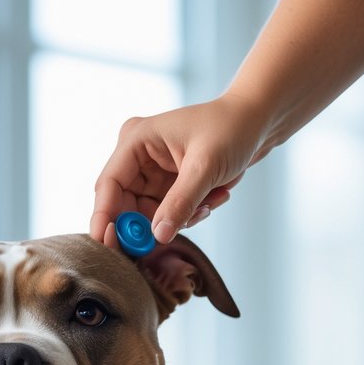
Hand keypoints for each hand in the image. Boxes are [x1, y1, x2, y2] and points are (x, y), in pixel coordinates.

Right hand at [90, 93, 267, 246]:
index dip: (105, 217)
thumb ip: (180, 202)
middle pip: (125, 205)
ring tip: (210, 200)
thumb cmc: (232, 128)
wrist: (258, 120)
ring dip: (180, 217)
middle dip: (150, 223)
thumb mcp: (205, 166)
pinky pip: (169, 214)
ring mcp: (153, 172)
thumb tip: (158, 236)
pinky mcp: (168, 184)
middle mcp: (139, 157)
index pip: (109, 185)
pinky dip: (191, 213)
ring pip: (150, 215)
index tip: (107, 244)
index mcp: (136, 140)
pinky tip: (215, 195)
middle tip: (175, 231)